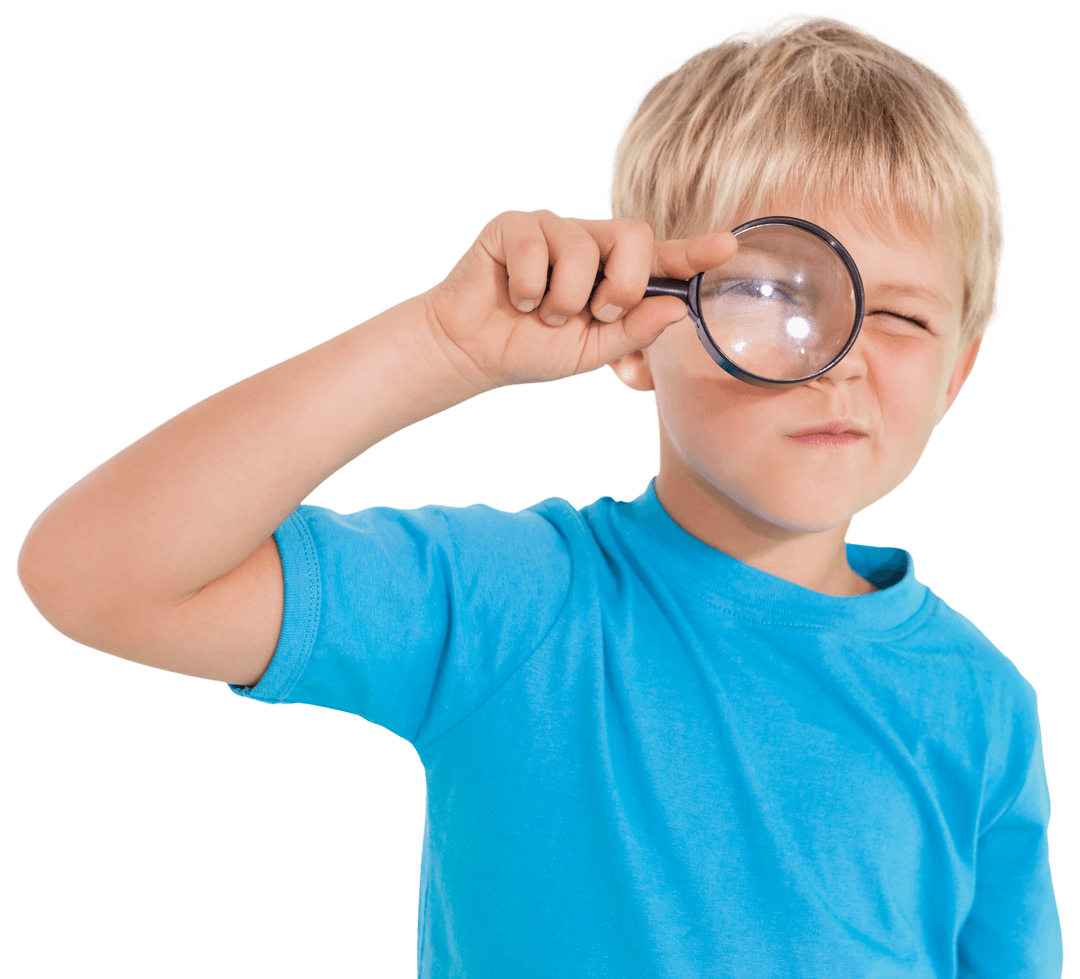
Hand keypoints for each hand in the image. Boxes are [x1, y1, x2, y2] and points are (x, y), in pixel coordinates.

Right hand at [420, 208, 737, 391]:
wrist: (471, 352)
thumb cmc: (530, 349)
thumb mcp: (590, 352)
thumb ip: (632, 333)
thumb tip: (677, 309)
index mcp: (612, 272)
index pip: (660, 257)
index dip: (694, 251)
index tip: (728, 247)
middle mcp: (588, 242)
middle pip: (633, 235)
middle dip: (623, 285)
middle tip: (596, 315)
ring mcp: (551, 229)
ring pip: (582, 248)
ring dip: (564, 299)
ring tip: (541, 314)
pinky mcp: (514, 226)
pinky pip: (535, 246)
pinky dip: (528, 287)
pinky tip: (516, 298)